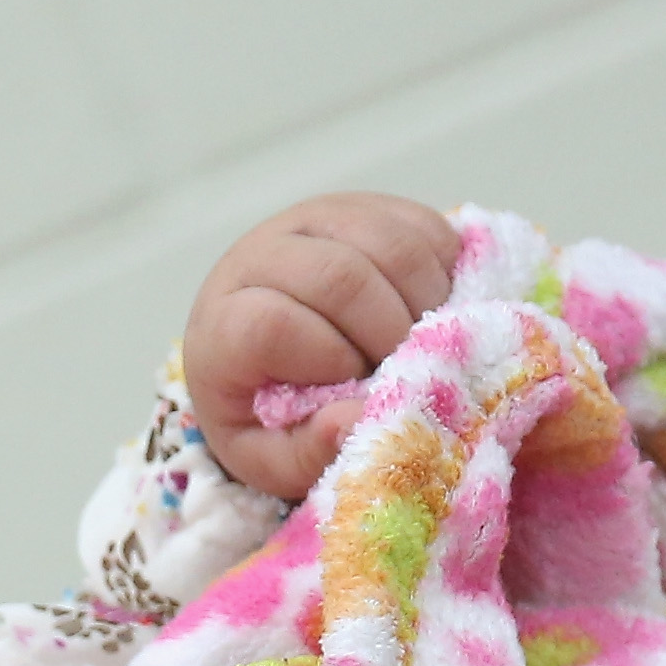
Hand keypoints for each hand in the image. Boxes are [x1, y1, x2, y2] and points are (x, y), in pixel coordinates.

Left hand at [185, 193, 462, 500]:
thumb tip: (354, 421)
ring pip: (388, 243)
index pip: (274, 324)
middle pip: (341, 277)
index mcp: (224, 323)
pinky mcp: (362, 207)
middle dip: (389, 333)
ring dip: (424, 302)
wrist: (270, 354)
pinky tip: (427, 309)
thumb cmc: (269, 410)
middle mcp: (260, 256)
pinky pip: (420, 225)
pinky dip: (441, 272)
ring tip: (419, 342)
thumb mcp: (272, 458)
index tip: (353, 388)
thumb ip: (307, 453)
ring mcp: (312, 221)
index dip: (330, 360)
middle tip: (403, 370)